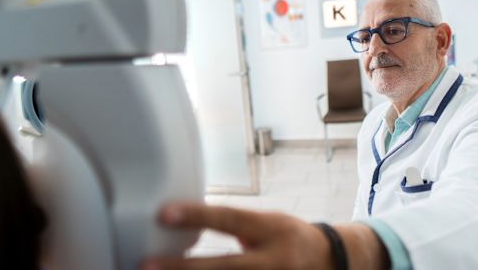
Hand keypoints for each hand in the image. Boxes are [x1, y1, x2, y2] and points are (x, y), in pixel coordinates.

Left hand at [139, 201, 332, 269]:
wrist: (330, 260)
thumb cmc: (290, 237)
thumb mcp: (267, 222)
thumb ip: (236, 226)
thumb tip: (195, 224)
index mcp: (270, 229)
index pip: (229, 218)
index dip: (197, 215)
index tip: (164, 214)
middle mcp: (273, 260)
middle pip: (224, 266)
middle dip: (184, 269)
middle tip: (147, 265)